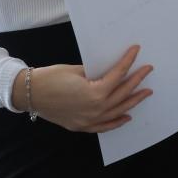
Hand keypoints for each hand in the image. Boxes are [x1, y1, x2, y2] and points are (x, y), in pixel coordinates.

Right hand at [12, 45, 152, 132]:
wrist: (30, 93)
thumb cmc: (51, 78)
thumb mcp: (77, 71)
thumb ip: (96, 73)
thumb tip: (109, 71)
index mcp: (95, 93)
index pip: (117, 75)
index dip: (128, 62)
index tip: (136, 51)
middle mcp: (95, 109)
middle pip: (121, 94)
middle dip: (136, 81)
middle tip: (148, 70)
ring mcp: (89, 120)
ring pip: (117, 111)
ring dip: (132, 101)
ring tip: (146, 92)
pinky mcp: (82, 126)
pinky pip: (104, 126)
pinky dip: (117, 121)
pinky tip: (127, 116)